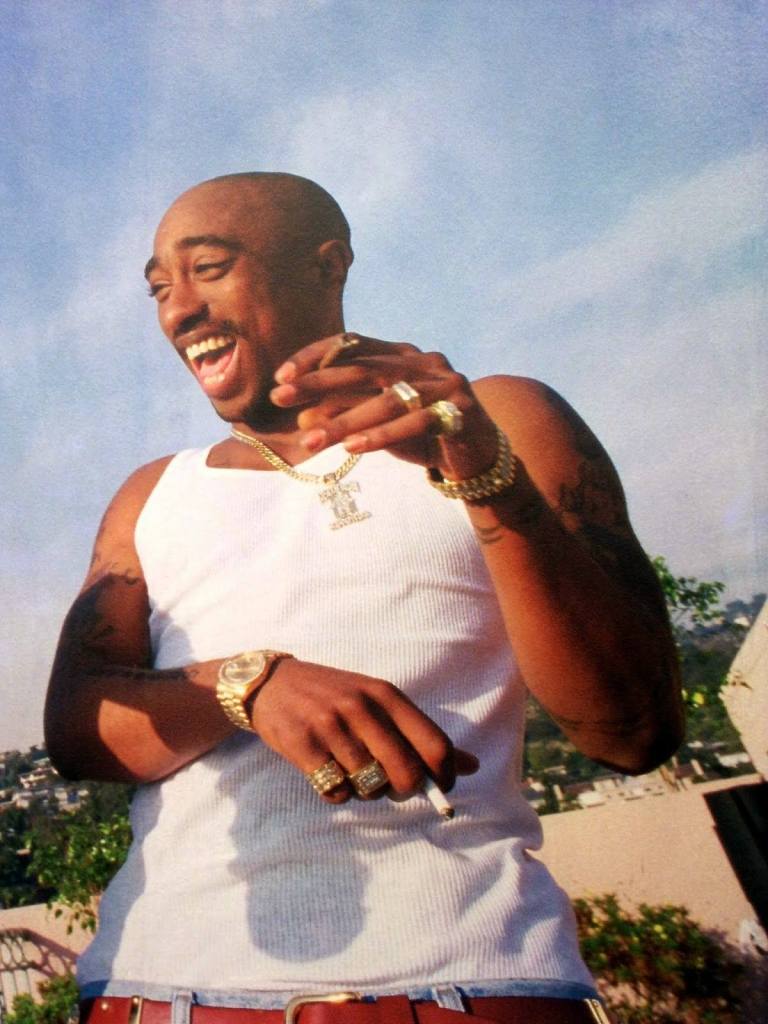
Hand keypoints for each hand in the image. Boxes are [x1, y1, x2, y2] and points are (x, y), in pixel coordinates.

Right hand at [250, 658, 478, 803]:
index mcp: (386, 694)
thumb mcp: (379, 702)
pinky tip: (329, 772)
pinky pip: (337, 792)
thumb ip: (422, 734)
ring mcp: (330, 726)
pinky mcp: (302, 746)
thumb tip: (473, 766)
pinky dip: (337, 793)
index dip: (445, 776)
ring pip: (370, 787)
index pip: (435, 744)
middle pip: (405, 774)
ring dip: (365, 790)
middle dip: (404, 790)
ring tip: (353, 770)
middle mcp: (361, 707)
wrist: (272, 684)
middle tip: (392, 785)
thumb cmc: (335, 697)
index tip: (442, 788)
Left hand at [270, 333, 498, 481]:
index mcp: (403, 353)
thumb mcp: (380, 422)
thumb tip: (302, 419)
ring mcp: (446, 384)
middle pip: (364, 368)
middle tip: (280, 397)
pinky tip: (353, 448)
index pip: (353, 343)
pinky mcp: (461, 412)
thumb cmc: (423, 436)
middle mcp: (425, 361)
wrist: (479, 458)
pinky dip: (381, 436)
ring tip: (311, 440)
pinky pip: (415, 423)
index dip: (315, 356)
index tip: (281, 375)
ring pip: (387, 399)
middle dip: (318, 383)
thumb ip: (349, 413)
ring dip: (344, 421)